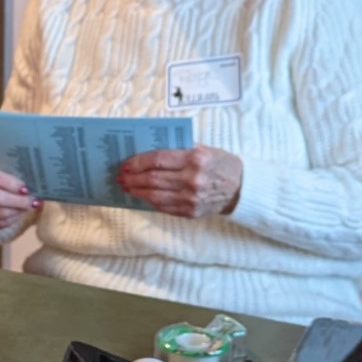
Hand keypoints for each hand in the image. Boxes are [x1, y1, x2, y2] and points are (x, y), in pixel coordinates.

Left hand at [117, 145, 243, 216]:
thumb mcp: (203, 149)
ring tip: (126, 187)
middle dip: (133, 178)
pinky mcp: (190, 212)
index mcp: (195, 159)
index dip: (138, 162)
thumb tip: (148, 154)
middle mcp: (192, 179)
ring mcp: (191, 198)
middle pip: (153, 178)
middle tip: (121, 176)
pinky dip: (149, 201)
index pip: (158, 160)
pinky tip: (142, 196)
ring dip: (137, 191)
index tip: (126, 163)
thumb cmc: (219, 164)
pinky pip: (163, 207)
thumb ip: (178, 150)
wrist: (240, 188)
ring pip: (154, 195)